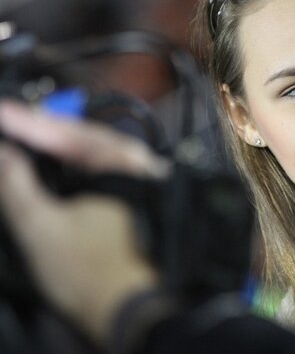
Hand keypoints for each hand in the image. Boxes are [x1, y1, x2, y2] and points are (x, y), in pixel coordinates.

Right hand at [0, 100, 168, 343]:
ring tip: (26, 134)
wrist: (140, 312)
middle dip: (45, 125)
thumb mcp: (42, 228)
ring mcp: (146, 180)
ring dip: (61, 142)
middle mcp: (142, 164)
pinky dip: (77, 163)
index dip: (26, 121)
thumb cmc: (90, 272)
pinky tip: (58, 163)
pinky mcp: (142, 197)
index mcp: (123, 165)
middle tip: (9, 116)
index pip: (66, 134)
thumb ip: (17, 184)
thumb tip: (2, 150)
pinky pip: (106, 168)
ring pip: (97, 151)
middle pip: (86, 136)